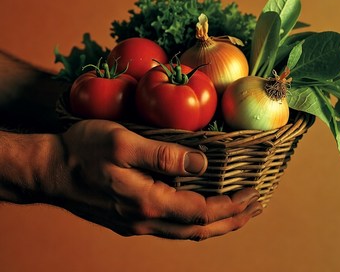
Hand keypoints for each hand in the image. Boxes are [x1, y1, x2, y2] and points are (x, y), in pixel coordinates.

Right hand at [46, 120, 262, 239]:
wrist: (49, 170)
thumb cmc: (83, 151)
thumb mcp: (124, 143)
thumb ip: (163, 155)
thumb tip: (201, 162)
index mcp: (148, 202)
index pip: (202, 212)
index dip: (231, 206)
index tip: (252, 194)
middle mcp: (145, 220)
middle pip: (199, 229)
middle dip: (231, 220)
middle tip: (255, 207)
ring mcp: (136, 222)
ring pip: (185, 231)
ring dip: (215, 223)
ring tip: (236, 212)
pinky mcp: (128, 217)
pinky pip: (171, 226)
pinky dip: (194, 220)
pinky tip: (199, 210)